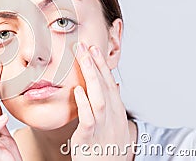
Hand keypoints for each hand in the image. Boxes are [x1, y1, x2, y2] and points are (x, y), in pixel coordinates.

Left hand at [71, 42, 130, 159]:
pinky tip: (78, 90)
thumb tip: (113, 85)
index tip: (93, 49)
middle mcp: (113, 120)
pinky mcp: (89, 140)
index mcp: (117, 114)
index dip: (102, 66)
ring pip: (99, 99)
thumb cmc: (107, 150)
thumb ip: (110, 106)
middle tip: (85, 46)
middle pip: (105, 87)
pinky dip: (84, 104)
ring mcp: (102, 129)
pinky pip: (88, 120)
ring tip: (83, 58)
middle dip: (96, 65)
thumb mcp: (113, 126)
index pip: (110, 85)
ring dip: (92, 77)